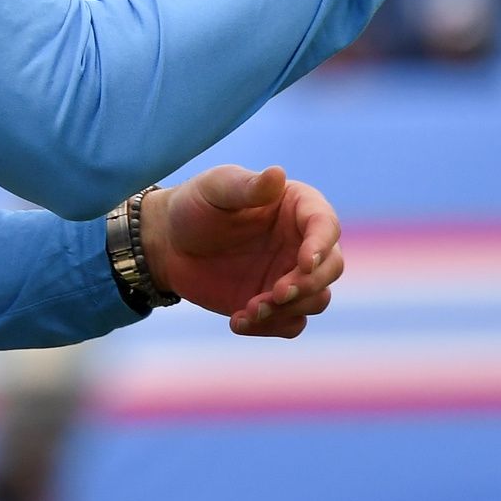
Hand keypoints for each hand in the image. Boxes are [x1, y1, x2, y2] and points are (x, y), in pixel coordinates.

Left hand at [137, 165, 342, 338]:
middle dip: (309, 285)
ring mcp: (290, 275)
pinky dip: (270, 327)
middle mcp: (302, 243)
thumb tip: (278, 173)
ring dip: (288, 310)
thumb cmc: (195, 205)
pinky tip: (238, 321)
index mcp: (297, 207)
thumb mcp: (215, 189)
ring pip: (315, 300)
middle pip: (331, 268)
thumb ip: (247, 187)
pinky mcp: (275, 304)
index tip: (305, 262)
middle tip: (275, 294)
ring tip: (249, 309)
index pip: (325, 225)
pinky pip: (289, 324)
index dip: (321, 245)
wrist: (169, 243)